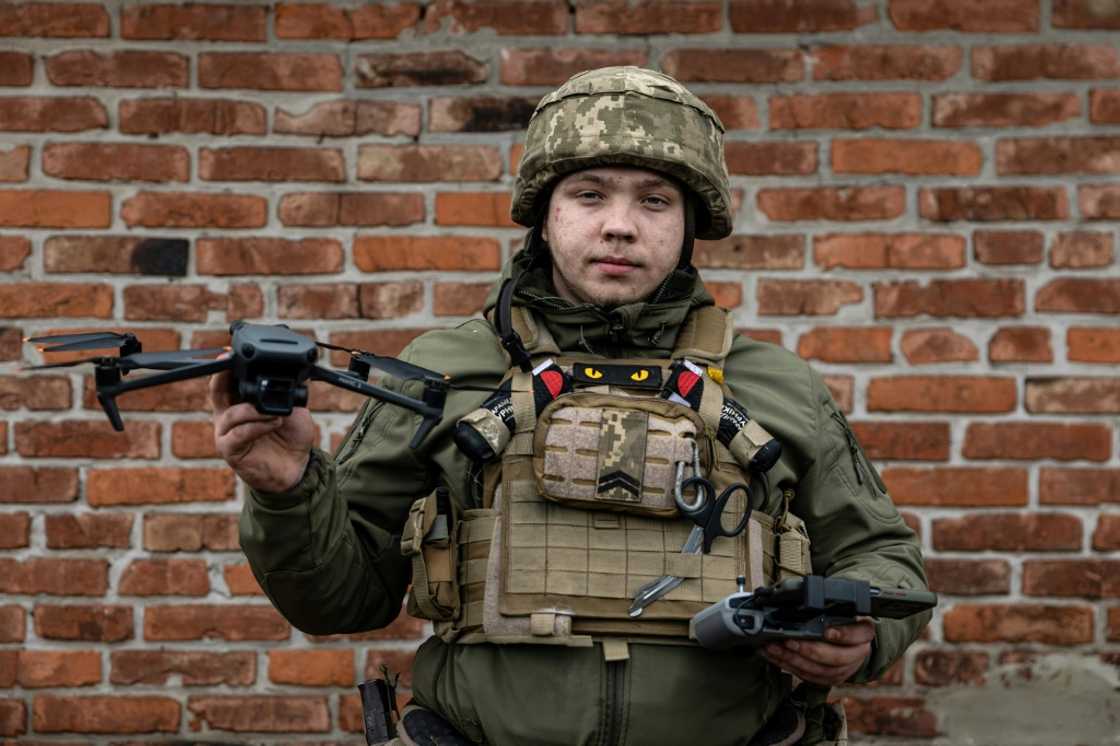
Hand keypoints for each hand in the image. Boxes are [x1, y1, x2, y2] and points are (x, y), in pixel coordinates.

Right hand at [209, 358, 315, 492]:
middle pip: (217, 391)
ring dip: (254, 410)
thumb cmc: (291, 437)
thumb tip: (296, 372)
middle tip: (231, 365)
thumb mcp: (294, 408)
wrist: (296, 468)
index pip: (227, 380)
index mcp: (240, 401)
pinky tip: (273, 423)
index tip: (230, 352)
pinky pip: (239, 434)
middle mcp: (229, 416)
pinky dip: (257, 426)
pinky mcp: (230, 450)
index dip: (226, 365)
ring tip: (277, 413)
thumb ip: (289, 391)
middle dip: (223, 376)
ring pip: (231, 414)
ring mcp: (227, 433)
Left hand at [760, 618, 873, 686]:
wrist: (851, 642)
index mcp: (863, 633)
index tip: (827, 632)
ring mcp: (846, 670)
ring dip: (794, 660)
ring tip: (774, 649)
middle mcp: (858, 654)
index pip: (858, 634)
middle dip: (809, 650)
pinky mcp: (832, 679)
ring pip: (821, 671)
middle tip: (788, 641)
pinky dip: (790, 667)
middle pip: (836, 657)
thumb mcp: (841, 611)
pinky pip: (811, 677)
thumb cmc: (842, 621)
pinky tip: (776, 658)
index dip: (843, 634)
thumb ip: (829, 608)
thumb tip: (799, 600)